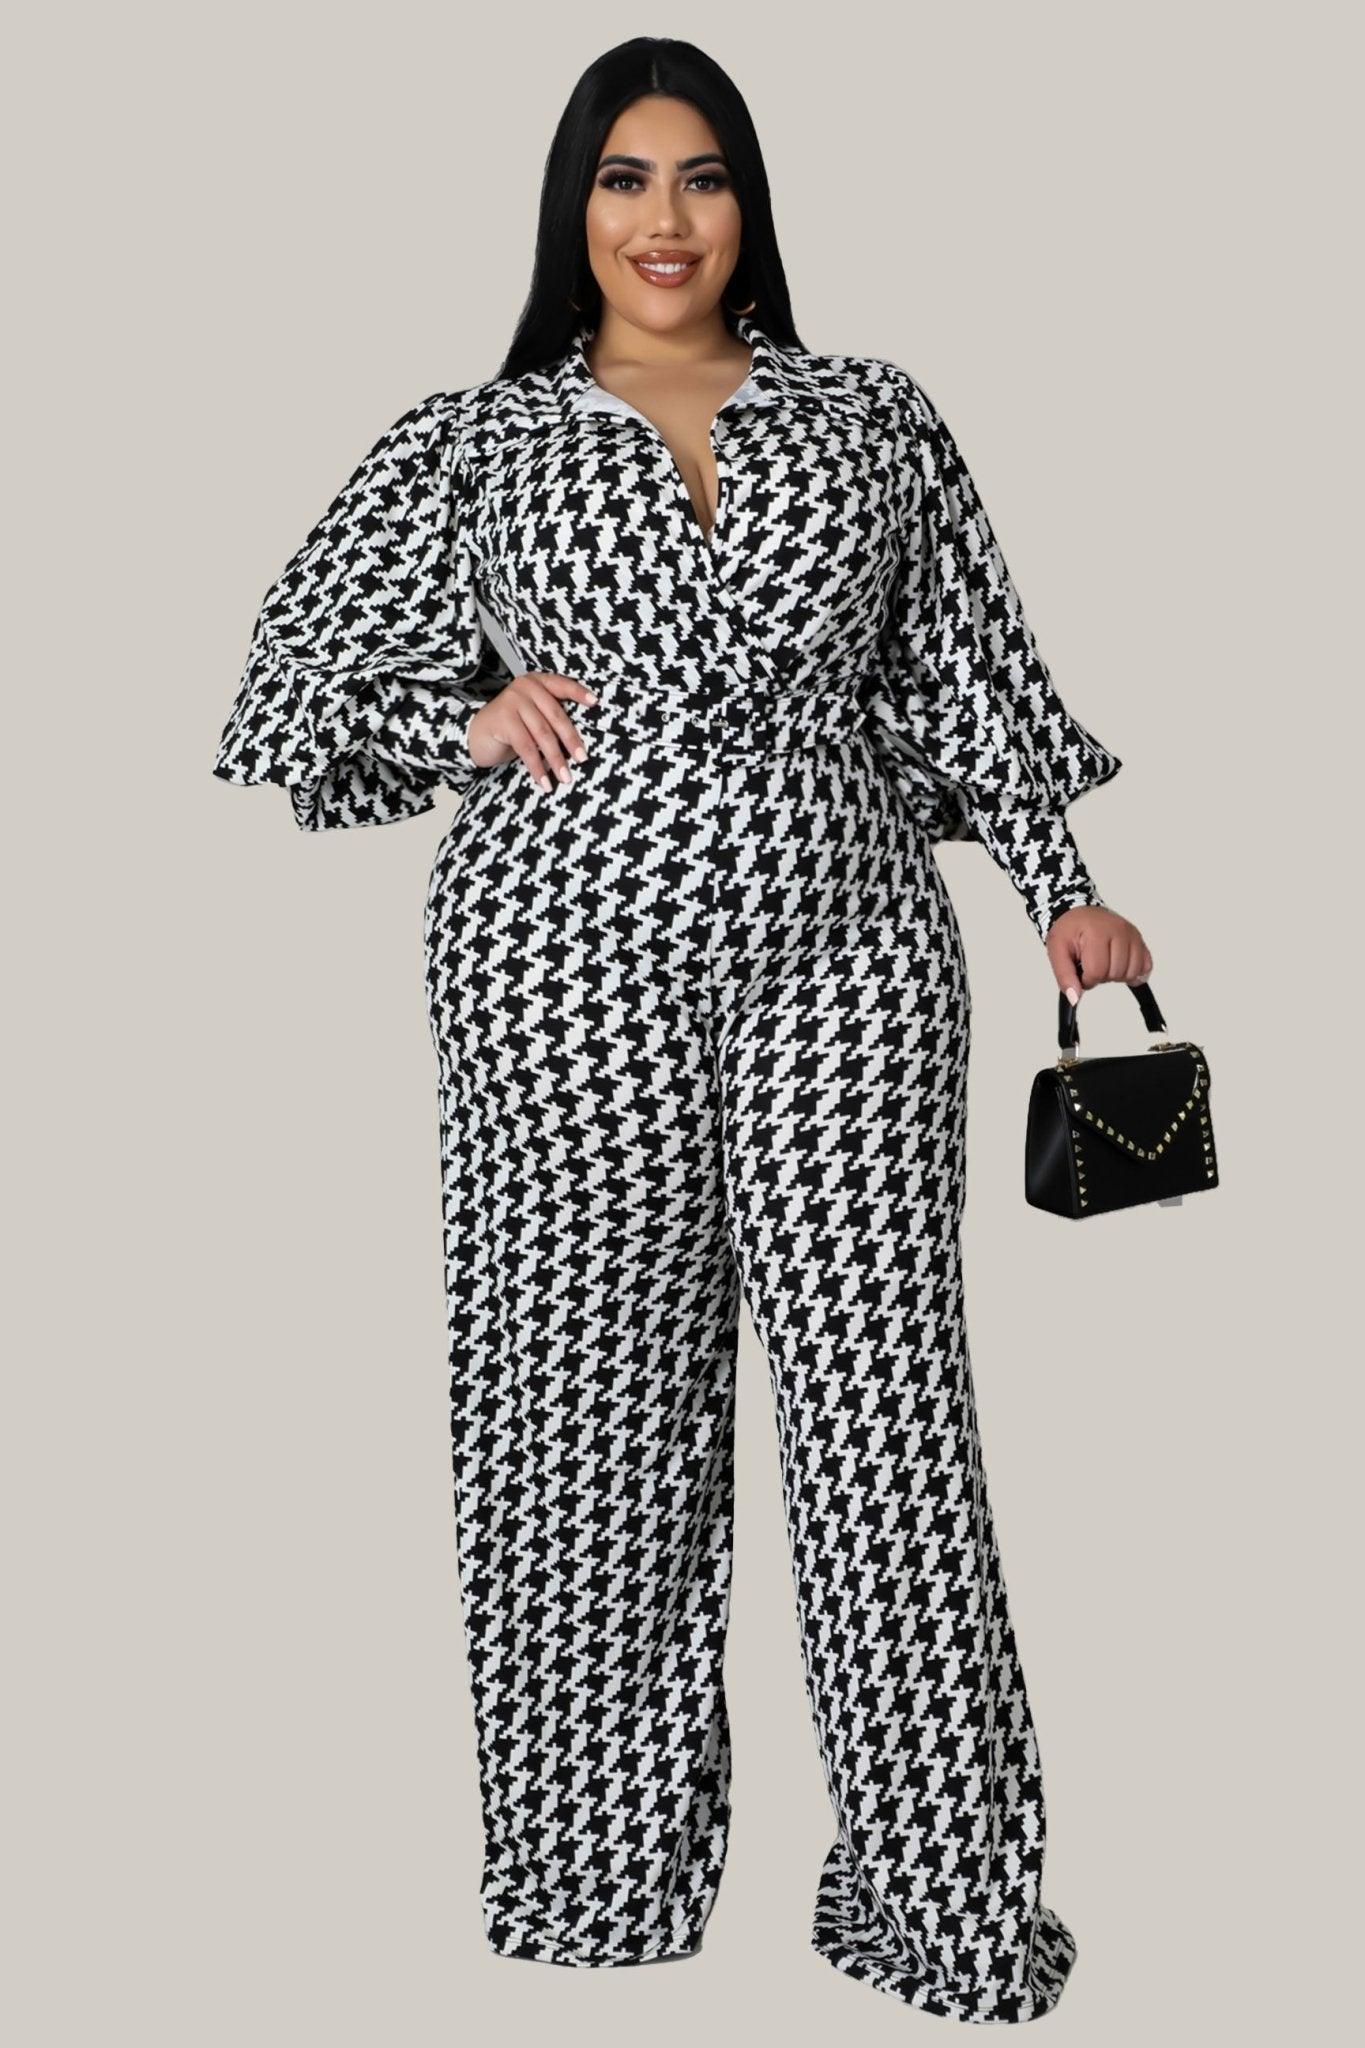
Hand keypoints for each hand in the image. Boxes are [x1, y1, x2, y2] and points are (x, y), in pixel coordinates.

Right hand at [467, 673, 598, 790]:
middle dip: (571, 740)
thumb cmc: (510, 729)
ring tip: (566, 778)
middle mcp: (525, 687)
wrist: (474, 737)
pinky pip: (527, 748)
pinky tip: (544, 782)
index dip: (578, 693)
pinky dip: (537, 767)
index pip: (562, 685)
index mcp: (537, 683)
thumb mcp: (532, 717)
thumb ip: (550, 718)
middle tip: (583, 759)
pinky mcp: (503, 720)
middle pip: (556, 715)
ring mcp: (512, 701)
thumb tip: (579, 743)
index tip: (595, 702)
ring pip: (543, 734)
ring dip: (556, 759)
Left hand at [1044, 904, 1152, 1007]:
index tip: (1081, 971)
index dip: (1087, 979)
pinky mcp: (1139, 939)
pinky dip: (1135, 972)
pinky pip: (1146, 965)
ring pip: (1132, 972)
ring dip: (1116, 975)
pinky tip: (1121, 967)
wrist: (1078, 913)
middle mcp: (1119, 930)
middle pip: (1116, 973)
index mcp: (1097, 932)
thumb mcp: (1057, 951)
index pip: (1097, 972)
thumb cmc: (1069, 930)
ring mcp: (1132, 934)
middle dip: (1101, 976)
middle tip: (1091, 964)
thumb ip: (1064, 976)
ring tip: (1105, 963)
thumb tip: (1074, 998)